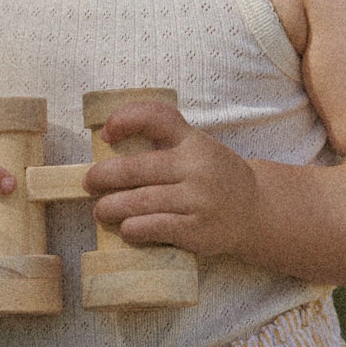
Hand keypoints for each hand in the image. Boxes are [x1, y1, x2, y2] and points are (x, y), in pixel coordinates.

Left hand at [84, 101, 260, 260]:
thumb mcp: (198, 147)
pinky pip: (154, 227)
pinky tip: (126, 229)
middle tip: (89, 183)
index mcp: (193, 141)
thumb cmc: (216, 176)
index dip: (125, 119)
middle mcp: (196, 167)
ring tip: (101, 211)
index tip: (106, 134)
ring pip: (140, 201)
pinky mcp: (197, 229)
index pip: (157, 117)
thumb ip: (165, 141)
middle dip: (104, 176)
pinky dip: (133, 228)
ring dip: (111, 207)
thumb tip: (110, 142)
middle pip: (136, 167)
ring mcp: (198, 199)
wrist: (257, 210)